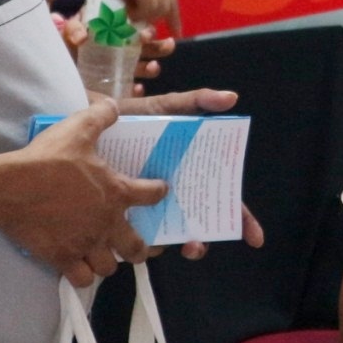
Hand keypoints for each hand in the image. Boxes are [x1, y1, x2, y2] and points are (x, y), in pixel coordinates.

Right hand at [0, 99, 163, 287]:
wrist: (12, 188)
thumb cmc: (49, 160)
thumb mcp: (78, 128)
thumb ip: (100, 116)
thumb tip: (113, 105)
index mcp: (116, 192)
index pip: (151, 194)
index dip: (159, 192)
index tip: (161, 190)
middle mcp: (107, 223)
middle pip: (135, 247)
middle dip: (139, 248)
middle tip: (134, 244)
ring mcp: (85, 244)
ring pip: (108, 267)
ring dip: (108, 261)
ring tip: (102, 254)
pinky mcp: (62, 259)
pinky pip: (81, 279)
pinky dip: (82, 276)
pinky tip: (78, 267)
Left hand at [60, 17, 174, 94]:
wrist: (49, 78)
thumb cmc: (60, 50)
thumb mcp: (65, 35)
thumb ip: (72, 30)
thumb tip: (82, 35)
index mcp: (107, 33)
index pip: (131, 28)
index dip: (142, 30)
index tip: (148, 34)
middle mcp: (116, 50)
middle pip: (141, 46)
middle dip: (156, 46)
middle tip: (168, 47)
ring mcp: (116, 70)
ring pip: (139, 66)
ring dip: (151, 66)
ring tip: (154, 68)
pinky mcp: (113, 89)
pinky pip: (128, 88)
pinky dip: (135, 88)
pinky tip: (138, 88)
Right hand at [64, 0, 180, 34]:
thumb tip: (145, 3)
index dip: (173, 12)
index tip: (175, 30)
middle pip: (169, 0)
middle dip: (162, 19)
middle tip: (149, 31)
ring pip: (160, 6)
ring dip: (144, 16)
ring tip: (127, 14)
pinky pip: (149, 6)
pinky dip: (139, 14)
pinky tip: (126, 12)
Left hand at [116, 87, 265, 256]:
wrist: (88, 125)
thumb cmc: (132, 116)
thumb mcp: (166, 107)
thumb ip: (197, 101)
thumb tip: (232, 97)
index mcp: (190, 170)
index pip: (222, 197)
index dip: (241, 219)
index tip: (254, 238)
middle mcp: (175, 191)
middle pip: (199, 222)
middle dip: (203, 240)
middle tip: (196, 245)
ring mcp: (151, 204)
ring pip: (172, 233)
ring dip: (175, 245)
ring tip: (170, 244)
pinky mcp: (125, 211)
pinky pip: (140, 235)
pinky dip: (145, 243)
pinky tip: (143, 241)